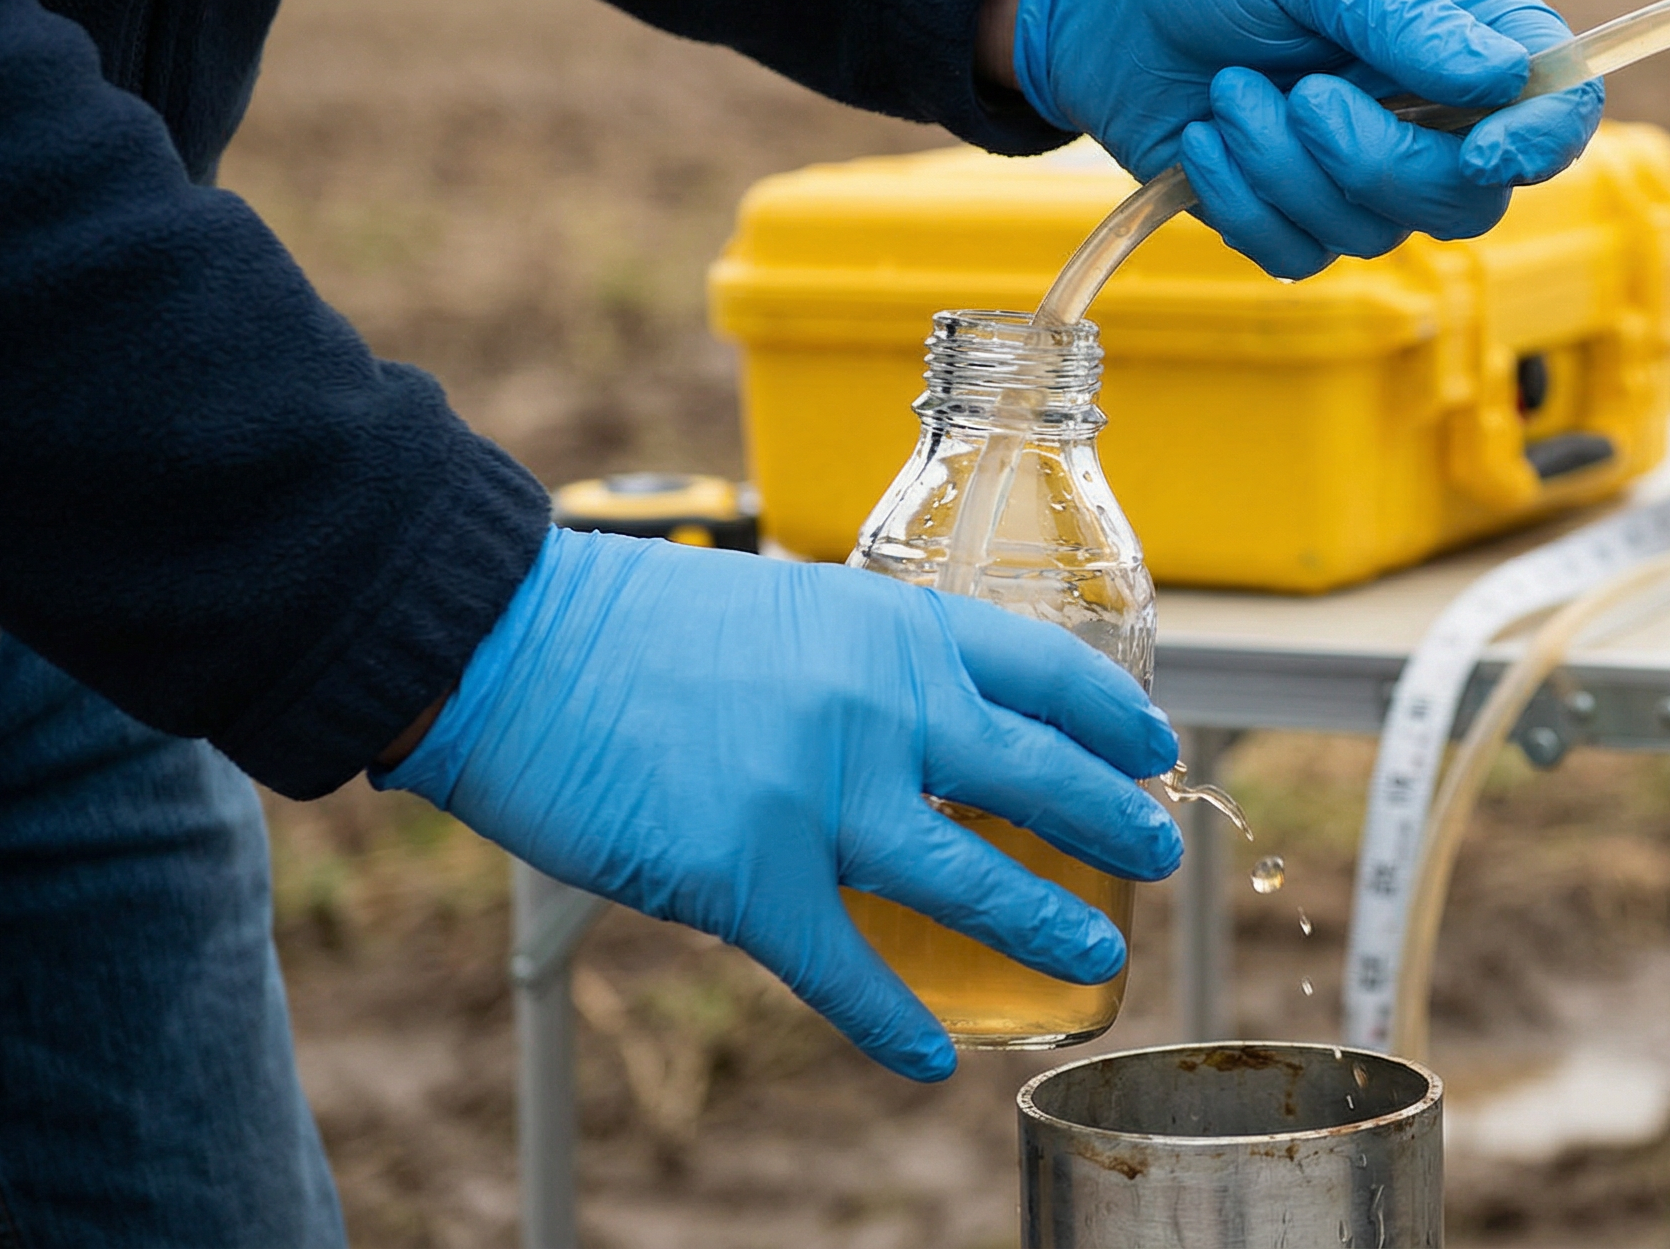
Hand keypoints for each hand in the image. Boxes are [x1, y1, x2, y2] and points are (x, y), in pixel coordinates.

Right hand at [377, 527, 1181, 1081]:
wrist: (513, 645)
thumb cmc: (639, 624)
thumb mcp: (793, 610)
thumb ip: (868, 668)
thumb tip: (925, 730)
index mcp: (894, 629)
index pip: (1046, 672)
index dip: (1113, 718)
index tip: (1154, 749)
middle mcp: (880, 707)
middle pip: (1038, 776)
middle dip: (1112, 823)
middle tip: (1156, 853)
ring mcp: (820, 795)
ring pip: (972, 880)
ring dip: (1046, 927)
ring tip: (1096, 957)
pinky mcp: (749, 877)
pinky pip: (848, 969)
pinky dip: (896, 1023)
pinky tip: (935, 1059)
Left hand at [1009, 0, 1603, 277]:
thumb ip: (1403, 13)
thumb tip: (1500, 79)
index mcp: (1464, 21)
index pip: (1556, 102)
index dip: (1538, 142)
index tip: (1482, 152)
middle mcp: (1430, 106)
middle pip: (1467, 197)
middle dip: (1377, 160)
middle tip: (1304, 95)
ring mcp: (1364, 167)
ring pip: (1377, 234)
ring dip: (1288, 169)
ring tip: (1231, 92)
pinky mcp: (1294, 211)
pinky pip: (1300, 256)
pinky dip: (1244, 203)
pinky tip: (1205, 139)